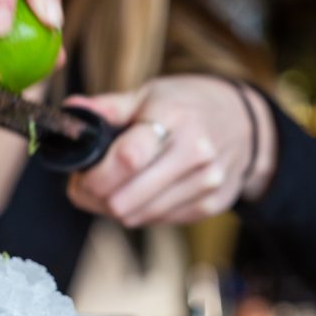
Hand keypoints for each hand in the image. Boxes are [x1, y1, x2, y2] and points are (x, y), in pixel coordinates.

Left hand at [65, 75, 276, 227]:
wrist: (244, 122)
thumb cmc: (186, 105)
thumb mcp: (150, 94)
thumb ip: (108, 108)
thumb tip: (71, 111)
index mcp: (174, 117)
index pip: (128, 159)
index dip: (94, 176)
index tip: (79, 176)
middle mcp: (195, 152)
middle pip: (126, 199)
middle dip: (96, 197)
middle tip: (87, 184)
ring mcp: (207, 182)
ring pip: (138, 217)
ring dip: (114, 207)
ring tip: (112, 186)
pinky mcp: (212, 205)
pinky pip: (158, 221)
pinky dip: (141, 211)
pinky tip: (141, 191)